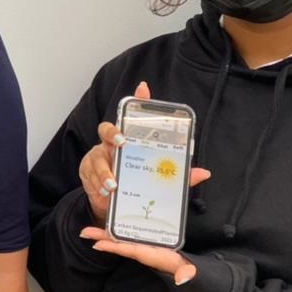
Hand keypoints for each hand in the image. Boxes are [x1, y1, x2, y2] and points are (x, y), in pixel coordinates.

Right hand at [77, 80, 209, 224]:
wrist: (113, 202)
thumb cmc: (135, 181)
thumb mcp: (157, 177)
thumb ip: (177, 174)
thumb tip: (204, 173)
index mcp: (128, 141)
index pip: (132, 116)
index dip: (136, 100)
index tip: (144, 90)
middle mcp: (110, 145)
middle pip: (106, 129)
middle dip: (112, 134)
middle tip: (121, 143)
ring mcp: (96, 158)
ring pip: (96, 157)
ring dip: (105, 171)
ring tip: (114, 185)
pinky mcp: (87, 172)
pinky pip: (89, 175)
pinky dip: (97, 184)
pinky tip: (106, 192)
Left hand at [78, 225, 196, 284]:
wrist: (196, 274)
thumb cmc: (194, 271)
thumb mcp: (194, 272)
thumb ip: (189, 274)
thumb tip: (182, 278)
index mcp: (155, 256)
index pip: (132, 251)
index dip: (115, 247)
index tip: (97, 245)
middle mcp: (148, 252)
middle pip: (122, 244)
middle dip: (103, 238)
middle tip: (83, 232)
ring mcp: (148, 248)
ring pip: (124, 239)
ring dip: (108, 234)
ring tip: (88, 229)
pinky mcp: (151, 244)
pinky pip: (132, 237)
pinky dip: (121, 231)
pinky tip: (111, 227)